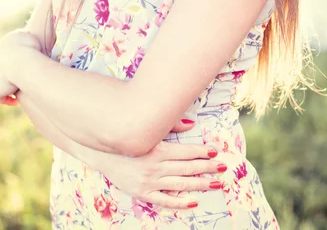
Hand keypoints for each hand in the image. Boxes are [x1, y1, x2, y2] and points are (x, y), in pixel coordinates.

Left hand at [0, 29, 41, 104]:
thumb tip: (40, 45)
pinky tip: (16, 101)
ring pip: (0, 81)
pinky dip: (8, 99)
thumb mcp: (35, 39)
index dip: (17, 57)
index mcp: (3, 44)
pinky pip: (1, 96)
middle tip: (24, 76)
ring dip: (9, 85)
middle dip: (10, 70)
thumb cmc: (32, 47)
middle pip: (1, 66)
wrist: (22, 60)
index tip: (27, 62)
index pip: (8, 52)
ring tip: (21, 90)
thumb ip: (33, 42)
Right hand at [98, 134, 224, 209]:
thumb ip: (170, 126)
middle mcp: (155, 167)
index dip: (202, 151)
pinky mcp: (143, 193)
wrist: (104, 154)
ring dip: (199, 184)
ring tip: (215, 183)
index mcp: (157, 149)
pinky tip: (193, 201)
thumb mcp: (149, 130)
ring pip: (180, 184)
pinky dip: (180, 202)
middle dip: (207, 167)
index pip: (186, 151)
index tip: (216, 151)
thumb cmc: (129, 138)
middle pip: (187, 168)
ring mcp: (149, 181)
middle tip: (222, 167)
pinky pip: (165, 200)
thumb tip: (191, 124)